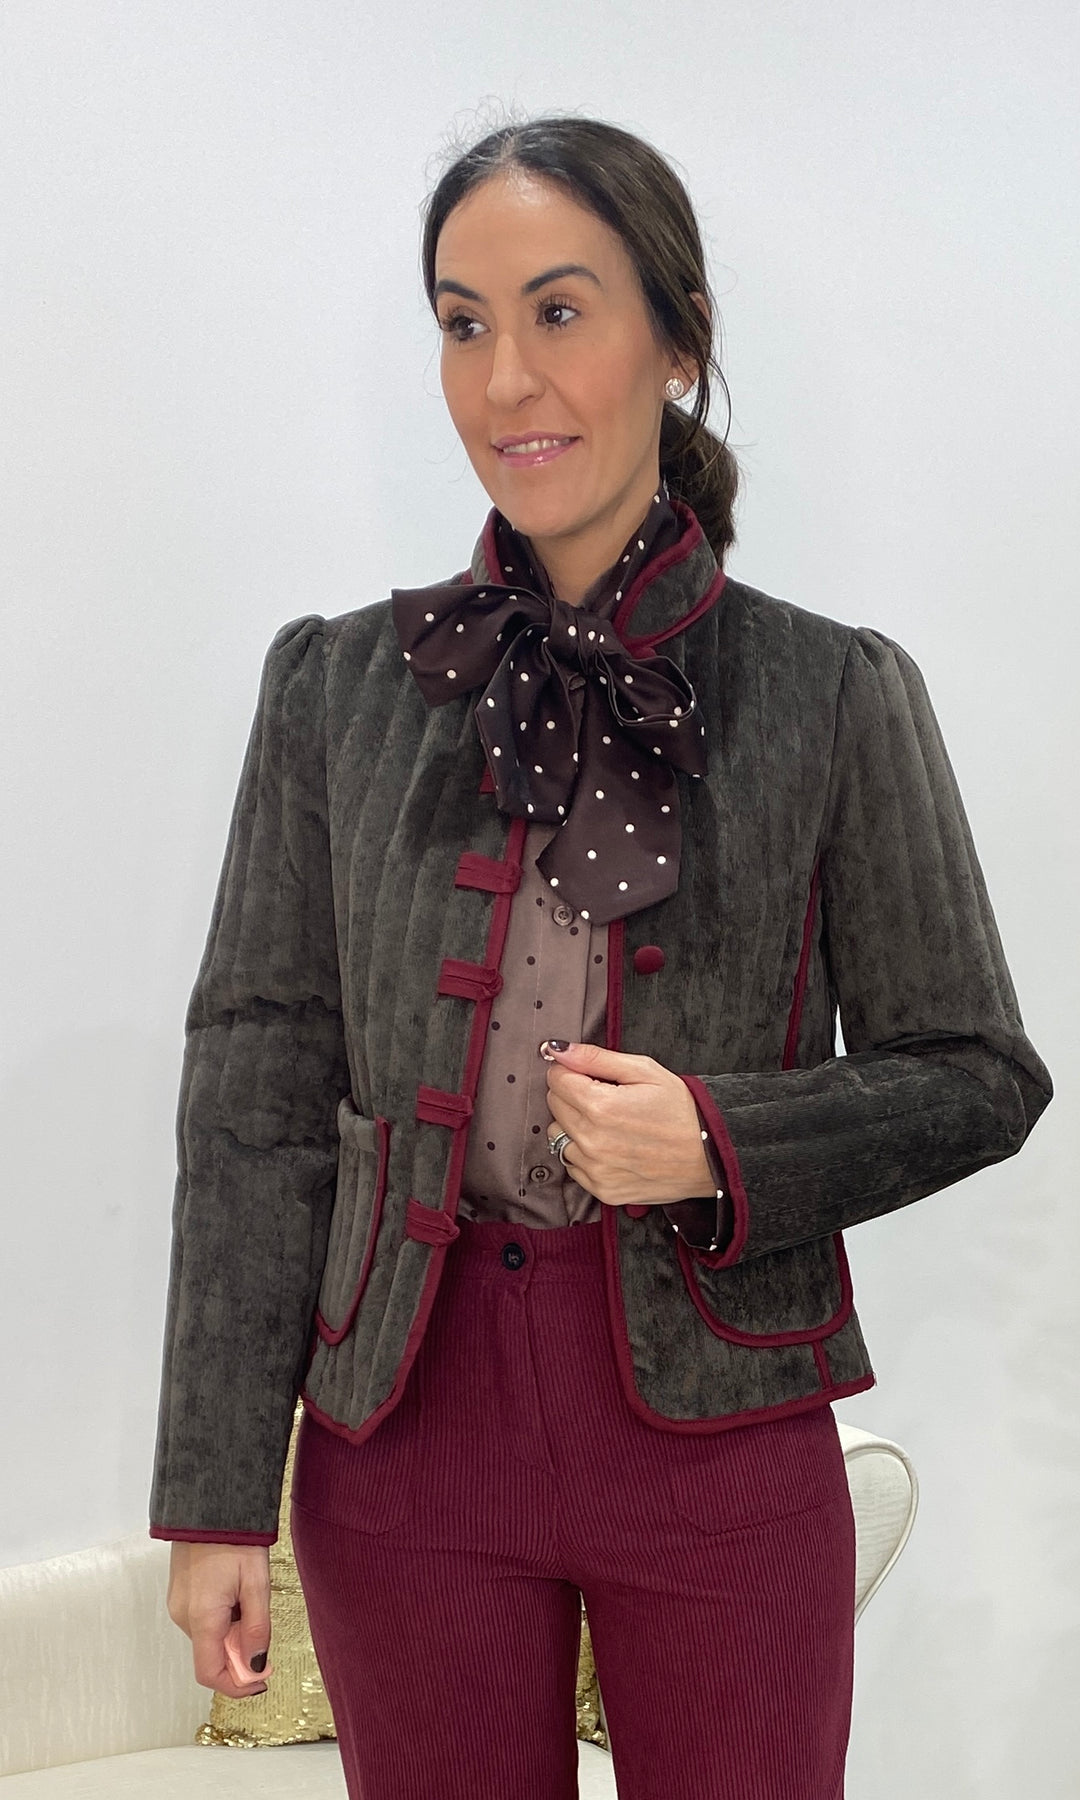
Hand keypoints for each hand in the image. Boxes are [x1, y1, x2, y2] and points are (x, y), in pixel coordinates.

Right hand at [166, 1541, 273, 1698]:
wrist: (210, 1505)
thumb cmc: (236, 1539)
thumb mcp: (256, 1583)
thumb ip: (257, 1628)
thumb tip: (255, 1665)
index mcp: (201, 1617)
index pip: (210, 1673)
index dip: (237, 1685)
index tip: (262, 1678)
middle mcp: (183, 1616)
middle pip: (210, 1657)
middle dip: (239, 1658)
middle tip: (265, 1640)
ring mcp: (178, 1605)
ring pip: (207, 1640)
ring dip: (231, 1639)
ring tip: (251, 1606)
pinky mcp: (180, 1596)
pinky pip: (202, 1623)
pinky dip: (222, 1624)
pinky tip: (237, 1599)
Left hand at [542, 1040, 713, 1205]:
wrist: (710, 1156)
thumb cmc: (682, 1110)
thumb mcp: (645, 1071)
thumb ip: (596, 1058)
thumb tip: (557, 1049)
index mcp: (601, 1107)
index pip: (556, 1079)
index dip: (573, 1071)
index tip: (592, 1075)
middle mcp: (592, 1141)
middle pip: (554, 1106)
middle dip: (574, 1095)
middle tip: (607, 1097)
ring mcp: (596, 1169)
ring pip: (558, 1137)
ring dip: (575, 1126)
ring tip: (610, 1124)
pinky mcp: (602, 1189)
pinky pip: (572, 1165)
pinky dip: (585, 1154)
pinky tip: (612, 1146)